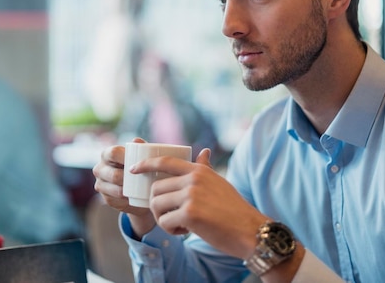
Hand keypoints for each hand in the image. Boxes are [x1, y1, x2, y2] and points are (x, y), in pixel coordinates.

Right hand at [92, 138, 156, 236]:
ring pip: (116, 190)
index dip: (126, 157)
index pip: (113, 153)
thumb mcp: (142, 156)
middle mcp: (99, 168)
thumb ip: (141, 147)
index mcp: (107, 154)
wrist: (139, 189)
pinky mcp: (106, 198)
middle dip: (130, 179)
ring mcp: (100, 184)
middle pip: (114, 175)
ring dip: (129, 191)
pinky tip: (135, 198)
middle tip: (145, 179)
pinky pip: (117, 201)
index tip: (140, 163)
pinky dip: (128, 200)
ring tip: (142, 189)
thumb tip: (136, 141)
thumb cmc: (140, 167)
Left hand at [130, 148, 268, 259]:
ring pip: (157, 205)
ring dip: (164, 219)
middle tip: (172, 217)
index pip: (165, 161)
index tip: (134, 170)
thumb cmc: (235, 210)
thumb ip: (205, 169)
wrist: (250, 231)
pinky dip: (171, 231)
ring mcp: (191, 195)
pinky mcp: (189, 213)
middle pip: (156, 188)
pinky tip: (187, 232)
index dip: (146, 164)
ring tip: (181, 225)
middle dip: (158, 205)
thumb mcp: (220, 183)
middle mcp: (194, 179)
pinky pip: (164, 222)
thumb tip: (203, 152)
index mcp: (199, 170)